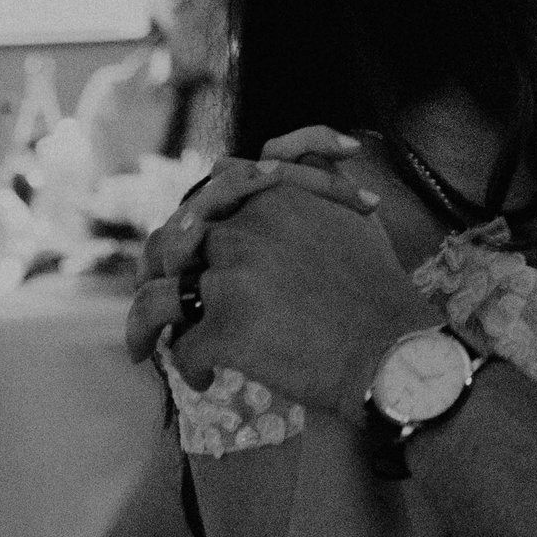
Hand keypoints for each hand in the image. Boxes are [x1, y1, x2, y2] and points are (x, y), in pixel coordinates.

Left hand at [129, 130, 403, 406]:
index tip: (186, 248)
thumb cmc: (379, 286)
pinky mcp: (225, 331)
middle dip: (155, 273)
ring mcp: (229, 280)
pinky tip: (206, 379)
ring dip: (143, 326)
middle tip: (154, 300)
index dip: (190, 223)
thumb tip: (291, 156)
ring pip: (155, 299)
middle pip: (168, 246)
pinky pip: (183, 350)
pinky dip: (188, 368)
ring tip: (145, 348)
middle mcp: (242, 231)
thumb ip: (316, 176)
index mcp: (270, 199)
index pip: (205, 198)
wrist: (392, 349)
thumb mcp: (352, 211)